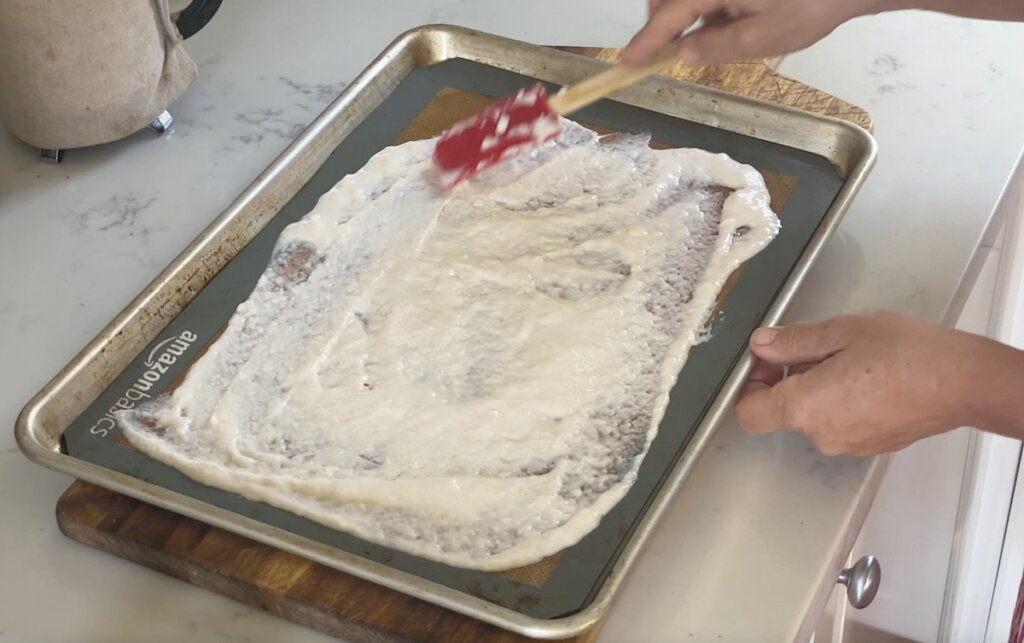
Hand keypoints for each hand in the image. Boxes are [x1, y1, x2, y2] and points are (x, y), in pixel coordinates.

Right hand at [622, 0, 882, 65]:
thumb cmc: (809, 6)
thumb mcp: (761, 39)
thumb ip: (715, 47)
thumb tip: (682, 53)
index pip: (668, 17)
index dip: (645, 42)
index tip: (626, 61)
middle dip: (665, 22)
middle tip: (673, 52)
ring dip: (688, 14)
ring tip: (716, 35)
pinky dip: (708, 6)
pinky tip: (732, 17)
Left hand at [734, 313, 1018, 455]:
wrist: (963, 382)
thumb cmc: (903, 352)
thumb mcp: (841, 332)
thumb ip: (793, 342)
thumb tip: (760, 345)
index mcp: (805, 408)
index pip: (750, 414)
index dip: (751, 386)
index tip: (770, 361)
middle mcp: (821, 436)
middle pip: (784, 412)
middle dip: (790, 379)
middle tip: (819, 348)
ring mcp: (849, 446)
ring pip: (815, 417)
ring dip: (819, 389)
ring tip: (852, 359)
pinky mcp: (873, 446)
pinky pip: (841, 423)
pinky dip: (843, 402)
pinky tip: (870, 377)